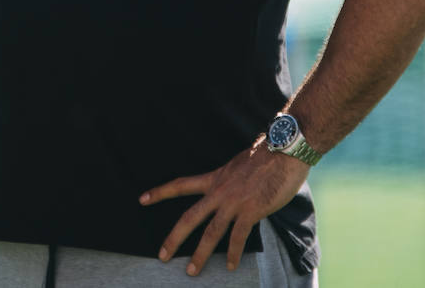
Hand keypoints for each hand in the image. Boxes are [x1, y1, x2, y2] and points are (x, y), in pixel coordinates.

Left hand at [139, 137, 308, 275]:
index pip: (180, 185)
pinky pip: (238, 237)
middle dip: (174, 238)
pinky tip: (230, 266)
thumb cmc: (265, 156)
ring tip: (191, 271)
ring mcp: (233, 203)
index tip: (142, 199)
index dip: (160, 192)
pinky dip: (233, 254)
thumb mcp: (236, 164)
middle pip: (189, 217)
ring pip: (210, 233)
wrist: (283, 152)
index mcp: (213, 178)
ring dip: (200, 255)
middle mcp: (219, 192)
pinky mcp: (251, 211)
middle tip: (161, 255)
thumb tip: (229, 185)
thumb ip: (228, 178)